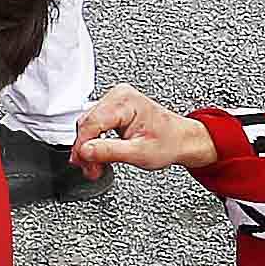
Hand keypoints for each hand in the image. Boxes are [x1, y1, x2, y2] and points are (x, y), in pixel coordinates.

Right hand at [72, 86, 215, 177]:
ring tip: (97, 165)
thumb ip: (109, 151)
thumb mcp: (139, 153)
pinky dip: (95, 141)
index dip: (83, 147)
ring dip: (89, 148)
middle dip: (86, 150)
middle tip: (92, 170)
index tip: (84, 164)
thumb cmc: (169, 142)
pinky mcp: (114, 108)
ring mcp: (116, 100)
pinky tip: (100, 154)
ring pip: (89, 125)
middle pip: (87, 123)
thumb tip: (85, 151)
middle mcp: (119, 95)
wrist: (181, 140)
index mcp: (125, 101)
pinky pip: (95, 124)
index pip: (91, 123)